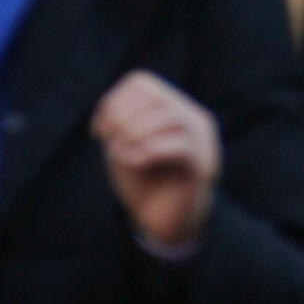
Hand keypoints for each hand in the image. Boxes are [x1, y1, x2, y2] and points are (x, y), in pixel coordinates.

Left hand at [94, 73, 219, 255]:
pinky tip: (132, 162)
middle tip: (109, 141)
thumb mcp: (124, 145)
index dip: (113, 101)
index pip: (143, 83)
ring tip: (119, 153)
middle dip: (123, 117)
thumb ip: (121, 123)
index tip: (99, 131)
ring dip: (135, 133)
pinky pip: (179, 146)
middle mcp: (194, 120)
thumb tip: (113, 109)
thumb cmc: (143, 181)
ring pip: (171, 116)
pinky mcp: (202, 167)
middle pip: (158, 97)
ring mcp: (203, 142)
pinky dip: (147, 150)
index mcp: (174, 109)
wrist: (165, 221)